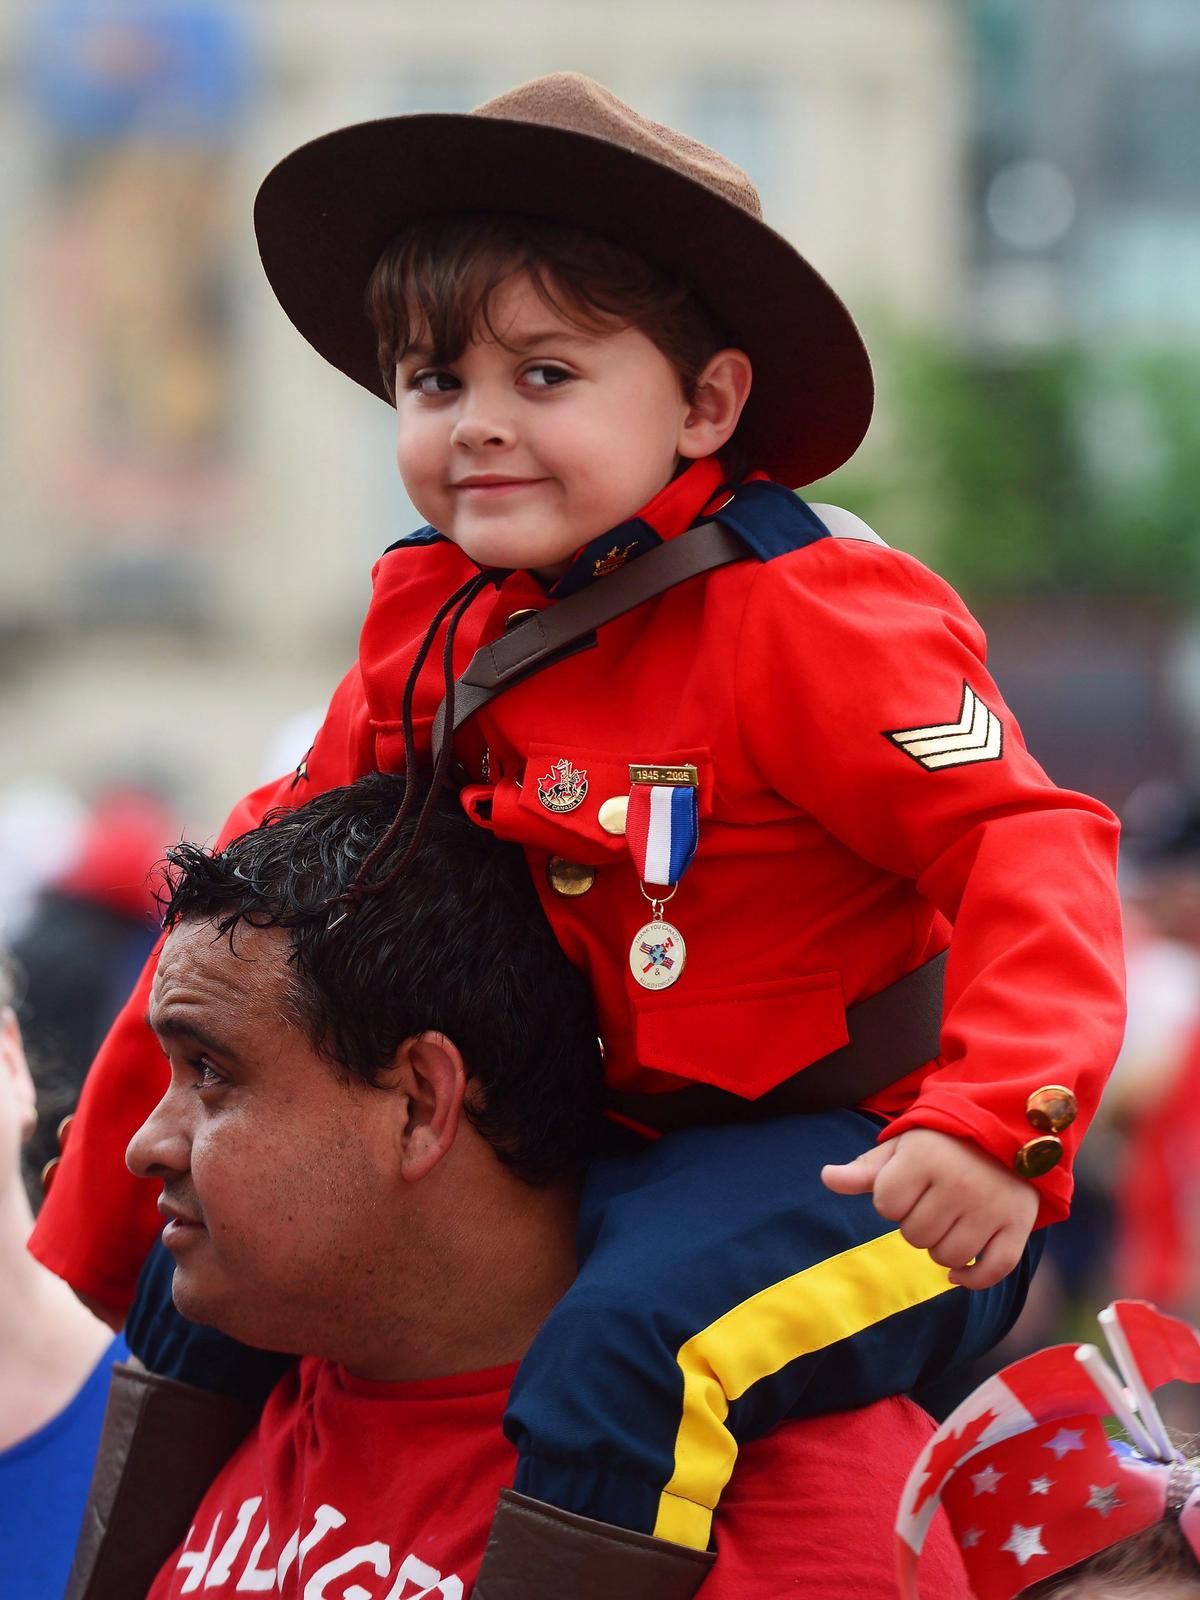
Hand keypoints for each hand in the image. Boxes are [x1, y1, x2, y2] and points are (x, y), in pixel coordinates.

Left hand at [820, 1127, 1038, 1289]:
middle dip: (916, 1223)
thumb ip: (865, 1169)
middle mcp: (959, 1182)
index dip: (890, 1199)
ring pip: (948, 1257)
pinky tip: (958, 1273)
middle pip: (915, 1236)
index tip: (908, 1182)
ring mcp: (991, 1206)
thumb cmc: (942, 1144)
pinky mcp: (1018, 1224)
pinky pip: (992, 1271)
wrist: (1006, 1131)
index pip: (885, 1205)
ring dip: (940, 1248)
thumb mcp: (902, 1148)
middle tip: (932, 1202)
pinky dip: (972, 1278)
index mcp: (924, 1158)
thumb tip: (826, 1177)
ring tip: (948, 1222)